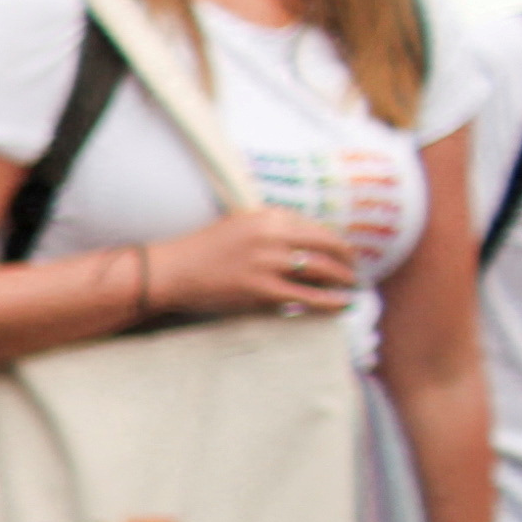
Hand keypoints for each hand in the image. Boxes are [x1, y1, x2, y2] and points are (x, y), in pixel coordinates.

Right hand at [144, 204, 360, 323]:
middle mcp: (272, 235)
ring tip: (351, 287)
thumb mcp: (238, 226)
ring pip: (322, 269)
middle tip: (353, 270)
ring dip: (343, 279)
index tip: (341, 252)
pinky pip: (307, 296)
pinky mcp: (262, 289)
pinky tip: (342, 305)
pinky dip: (330, 301)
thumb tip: (302, 245)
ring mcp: (268, 263)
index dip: (333, 241)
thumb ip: (269, 230)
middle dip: (346, 259)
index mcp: (267, 216)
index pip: (314, 227)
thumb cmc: (200, 251)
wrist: (169, 271)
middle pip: (327, 244)